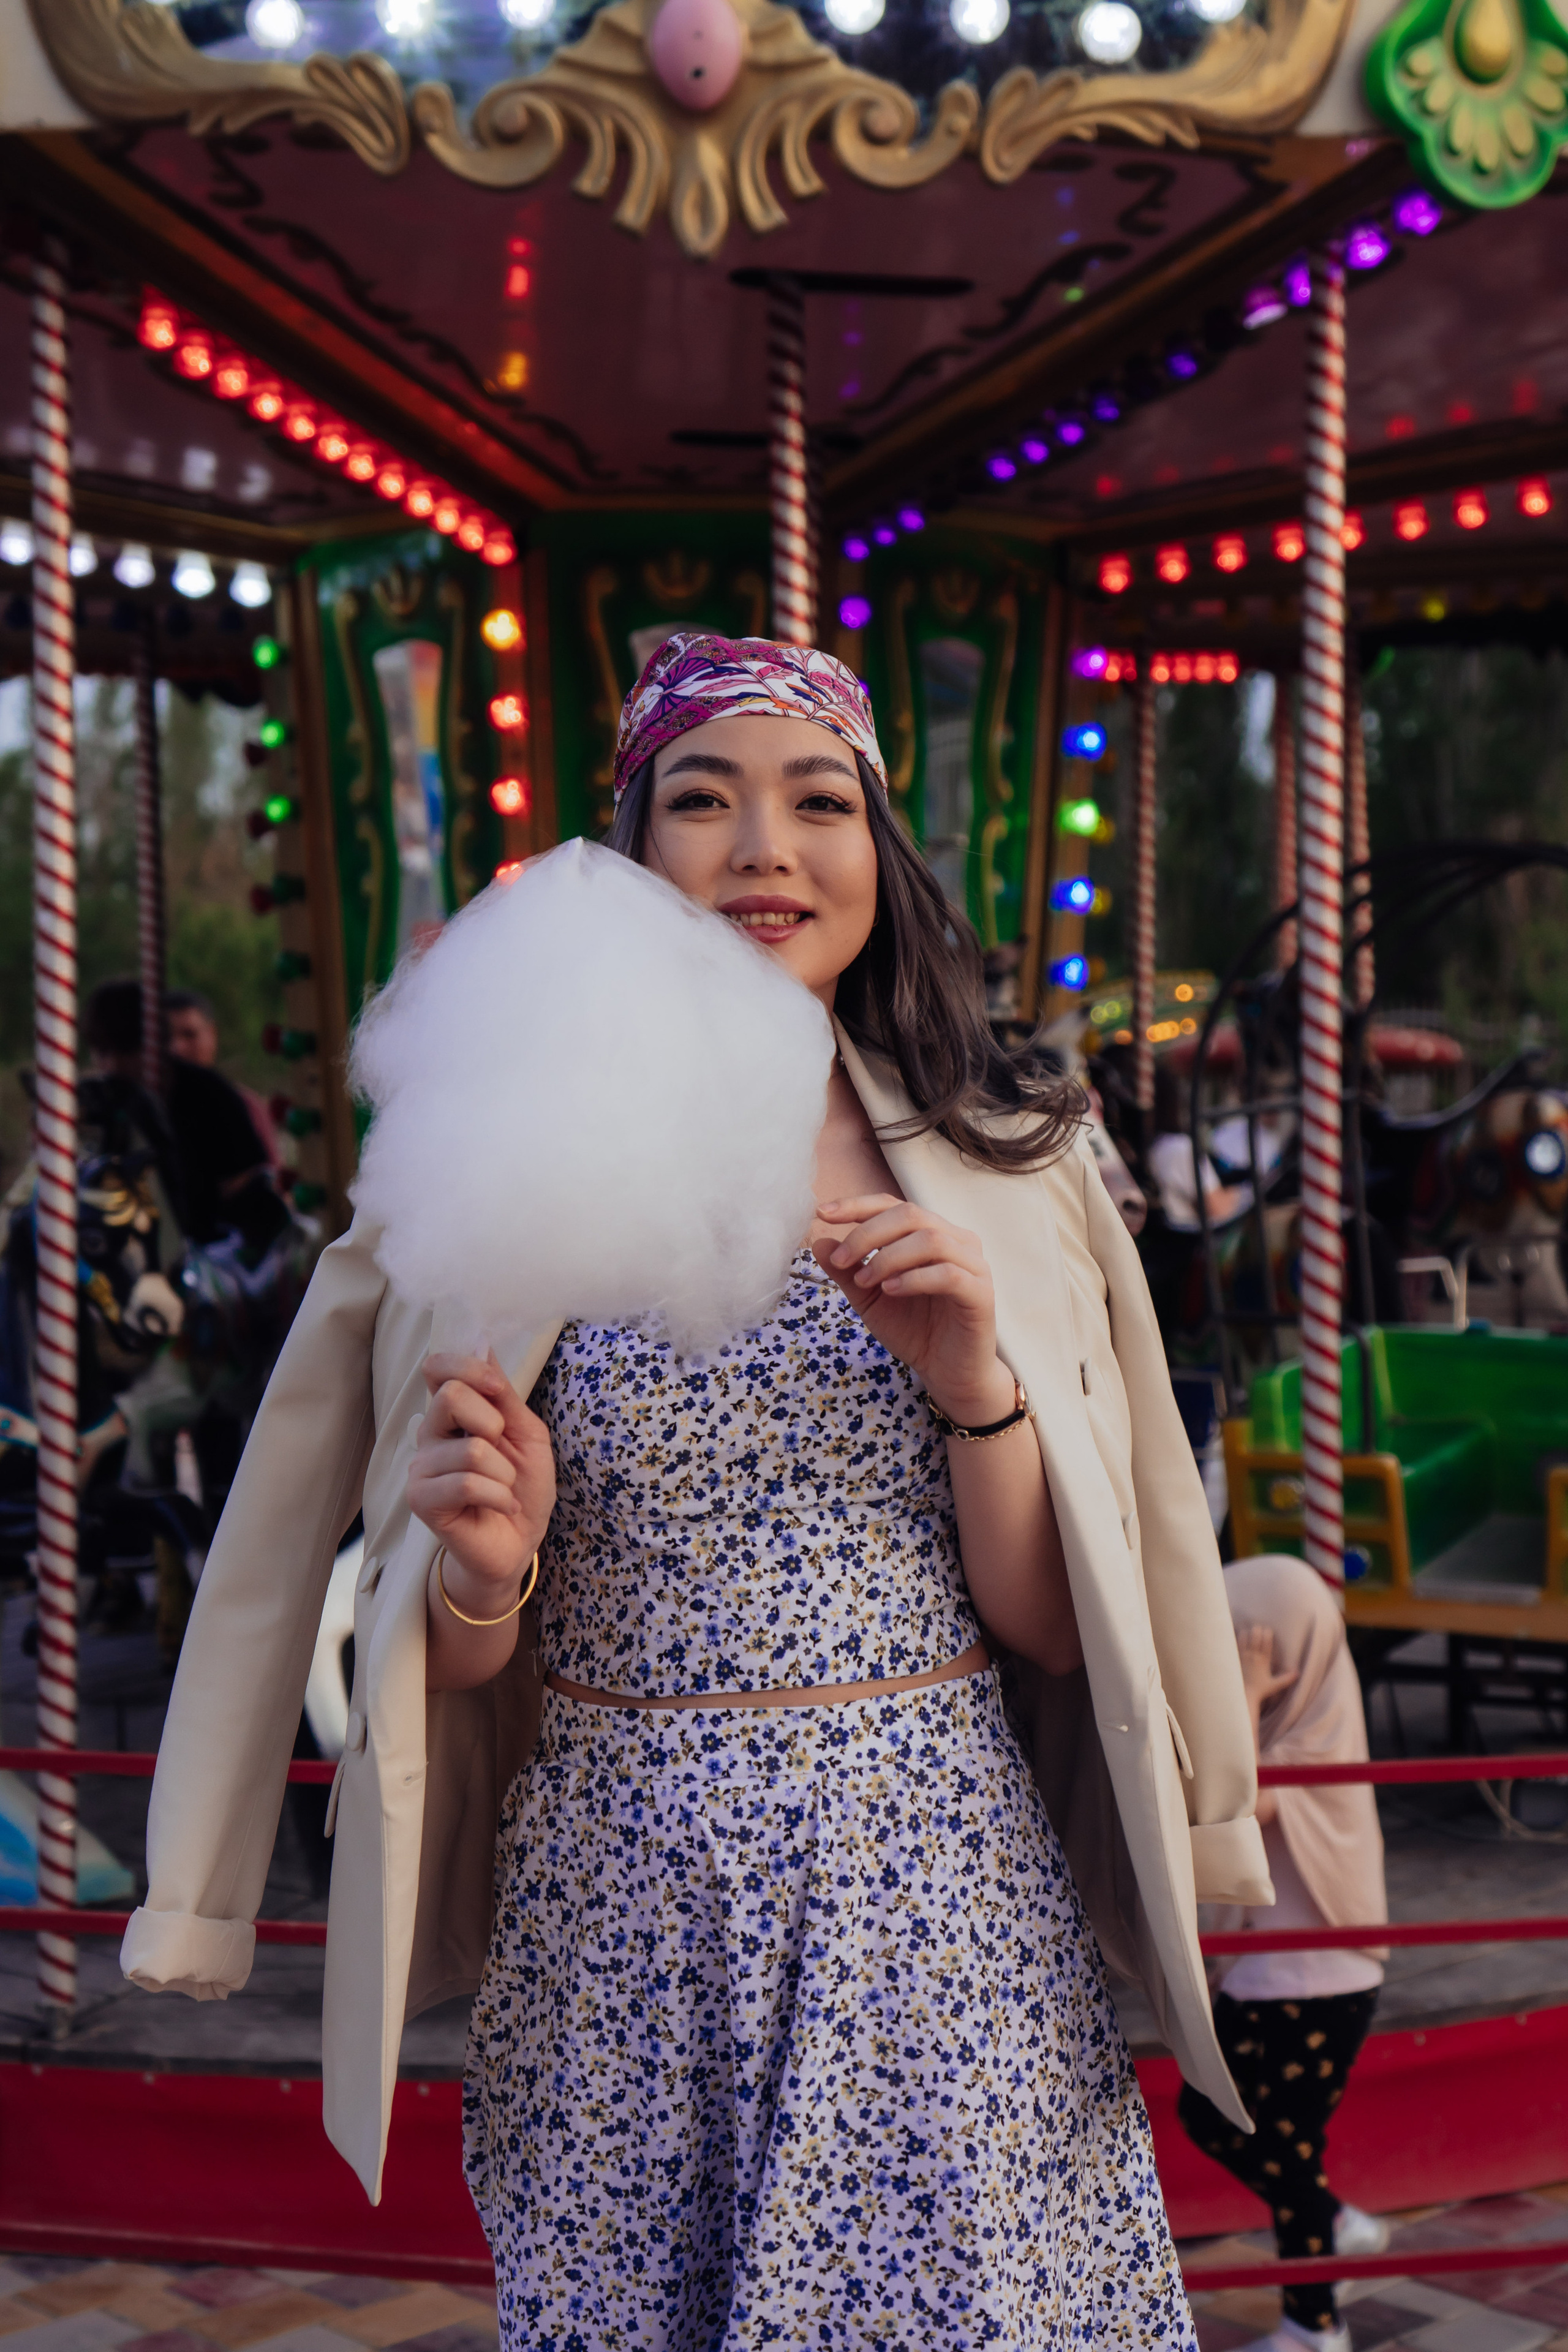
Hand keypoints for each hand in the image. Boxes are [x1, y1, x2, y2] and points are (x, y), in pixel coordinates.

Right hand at [407, 1352, 555, 1598]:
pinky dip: (499, 1496)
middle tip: (501, 1453)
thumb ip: (503, 1393)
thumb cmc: (523, 1487)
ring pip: (471, 1449)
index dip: (467, 1367)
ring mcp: (421, 1467)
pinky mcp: (422, 1499)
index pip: (437, 1368)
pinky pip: (467, 1483)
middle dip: (494, 1424)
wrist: (519, 1543)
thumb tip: (481, 1342)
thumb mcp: (527, 1433)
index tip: (497, 1387)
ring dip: (504, 1473)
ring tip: (503, 1489)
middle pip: (449, 1396)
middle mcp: (430, 1435)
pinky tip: (501, 1507)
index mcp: (453, 1413)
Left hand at [814, 1195, 1014, 1428]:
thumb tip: (819, 1243)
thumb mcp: (870, 1299)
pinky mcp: (981, 1293)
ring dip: (888, 1257)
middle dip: (868, 1234)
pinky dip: (914, 1278)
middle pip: (911, 1215)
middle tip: (840, 1261)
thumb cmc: (914, 1330)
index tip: (823, 1214)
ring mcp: (973, 1265)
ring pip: (930, 1240)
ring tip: (865, 1281)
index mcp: (930, 1233)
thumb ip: (848, 1272)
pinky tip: (892, 1290)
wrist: (948, 1372)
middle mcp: (956, 1241)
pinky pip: (949, 1274)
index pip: (893, 1206)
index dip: (857, 1206)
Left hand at [1237, 1624, 1297, 1721]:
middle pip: (1255, 1640)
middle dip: (1256, 1632)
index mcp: (1263, 1661)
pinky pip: (1235, 1647)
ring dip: (1245, 1634)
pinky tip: (1235, 1636)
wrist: (1245, 1695)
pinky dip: (1235, 1641)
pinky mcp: (1236, 1660)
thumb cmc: (1260, 1690)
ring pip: (1244, 1641)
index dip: (1267, 1635)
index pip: (1266, 1645)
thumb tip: (1298, 1673)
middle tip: (1257, 1626)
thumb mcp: (1275, 1685)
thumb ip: (1286, 1679)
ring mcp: (1243, 1658)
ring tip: (1246, 1629)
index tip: (1268, 1629)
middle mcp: (1253, 1658)